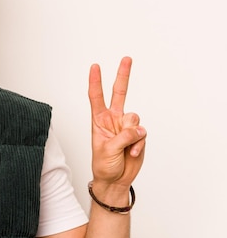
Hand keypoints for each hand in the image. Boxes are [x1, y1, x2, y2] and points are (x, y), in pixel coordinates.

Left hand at [88, 57, 145, 186]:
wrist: (115, 179)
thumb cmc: (103, 165)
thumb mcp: (107, 150)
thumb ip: (122, 137)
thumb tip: (138, 129)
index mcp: (99, 120)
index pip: (96, 97)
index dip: (95, 81)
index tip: (94, 66)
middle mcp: (113, 119)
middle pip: (119, 93)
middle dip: (123, 75)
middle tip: (127, 58)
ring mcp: (126, 127)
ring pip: (134, 118)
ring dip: (132, 135)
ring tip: (125, 148)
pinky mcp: (138, 135)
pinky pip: (142, 134)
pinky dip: (138, 144)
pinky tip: (132, 153)